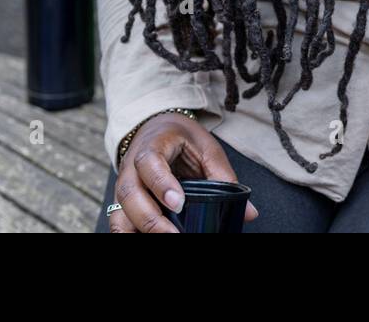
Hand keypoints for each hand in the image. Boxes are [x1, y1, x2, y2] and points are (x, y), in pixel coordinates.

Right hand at [106, 113, 258, 232]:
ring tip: (162, 240)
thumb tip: (249, 213)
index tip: (179, 203)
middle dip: (150, 218)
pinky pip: (119, 223)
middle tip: (173, 235)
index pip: (149, 163)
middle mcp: (131, 167)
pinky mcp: (122, 202)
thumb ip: (225, 178)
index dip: (161, 184)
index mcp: (153, 145)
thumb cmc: (183, 139)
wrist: (156, 128)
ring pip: (118, 212)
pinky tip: (147, 240)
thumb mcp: (207, 148)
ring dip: (136, 230)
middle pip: (130, 193)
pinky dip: (129, 235)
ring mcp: (124, 185)